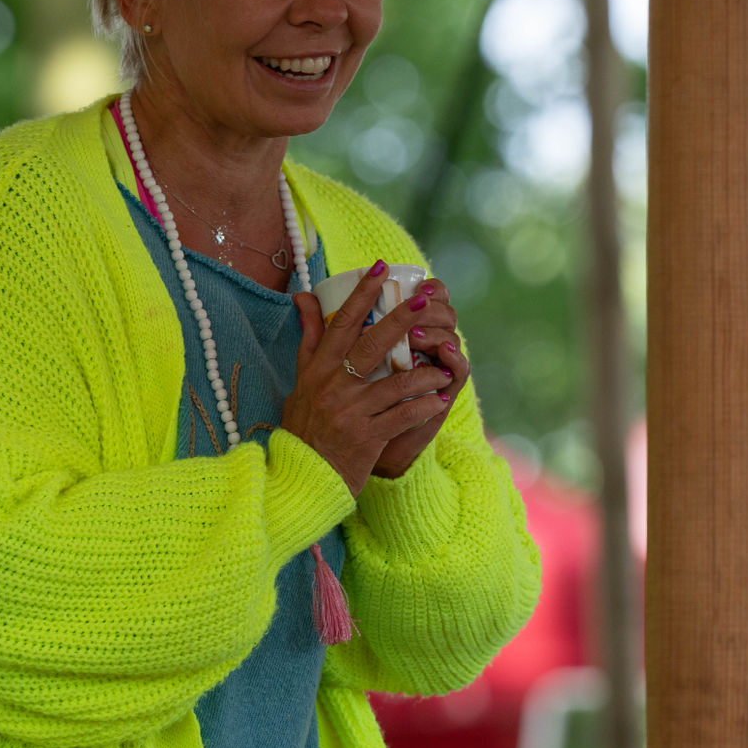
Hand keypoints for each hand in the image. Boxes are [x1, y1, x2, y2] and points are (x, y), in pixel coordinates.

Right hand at [282, 260, 453, 495]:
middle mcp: (332, 387)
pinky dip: (424, 407)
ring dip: (426, 373)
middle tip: (424, 301)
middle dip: (400, 320)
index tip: (381, 268)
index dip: (362, 294)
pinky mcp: (366, 438)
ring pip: (395, 383)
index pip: (340, 323)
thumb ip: (309, 340)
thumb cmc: (305, 426)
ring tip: (445, 367)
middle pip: (370, 344)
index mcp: (318, 370)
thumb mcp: (301, 381)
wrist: (301, 479)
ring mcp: (349, 413)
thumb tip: (303, 295)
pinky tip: (440, 400)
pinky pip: (402, 416)